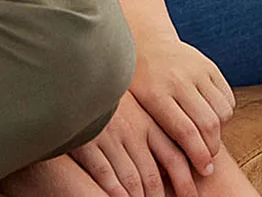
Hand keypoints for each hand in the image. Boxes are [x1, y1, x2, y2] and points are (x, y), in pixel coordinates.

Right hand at [72, 90, 197, 196]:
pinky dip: (116, 192)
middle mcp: (130, 129)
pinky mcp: (86, 141)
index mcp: (146, 120)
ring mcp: (107, 135)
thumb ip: (153, 129)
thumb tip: (179, 163)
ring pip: (132, 181)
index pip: (174, 158)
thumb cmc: (107, 99)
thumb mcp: (134, 107)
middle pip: (153, 176)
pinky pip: (105, 175)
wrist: (74, 77)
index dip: (186, 182)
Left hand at [128, 33, 234, 177]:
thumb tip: (166, 171)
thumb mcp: (136, 104)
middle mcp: (176, 78)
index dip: (199, 156)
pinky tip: (210, 115)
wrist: (145, 41)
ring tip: (206, 135)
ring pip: (221, 113)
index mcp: (154, 91)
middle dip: (211, 149)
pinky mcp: (209, 65)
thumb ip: (151, 131)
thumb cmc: (138, 81)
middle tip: (208, 159)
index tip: (205, 170)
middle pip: (208, 125)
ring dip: (219, 131)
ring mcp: (194, 69)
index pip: (185, 132)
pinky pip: (227, 99)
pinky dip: (224, 113)